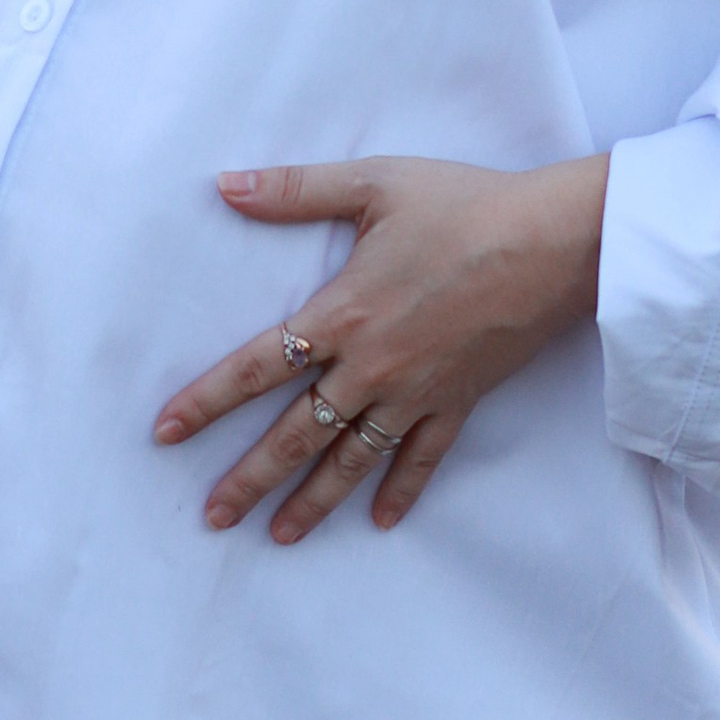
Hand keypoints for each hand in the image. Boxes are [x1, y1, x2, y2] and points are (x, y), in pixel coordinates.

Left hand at [154, 154, 608, 542]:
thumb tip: (224, 185)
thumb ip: (295, 190)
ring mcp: (416, 392)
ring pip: (351, 459)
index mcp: (342, 314)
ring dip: (313, 501)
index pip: (256, 366)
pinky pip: (422, 459)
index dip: (206, 400)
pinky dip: (400, 492)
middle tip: (212, 515)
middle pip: (295, 434)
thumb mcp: (373, 184)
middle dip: (249, 478)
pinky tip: (380, 521)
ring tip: (278, 536)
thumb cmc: (464, 205)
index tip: (165, 433)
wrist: (553, 244)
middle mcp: (370, 367)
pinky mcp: (459, 402)